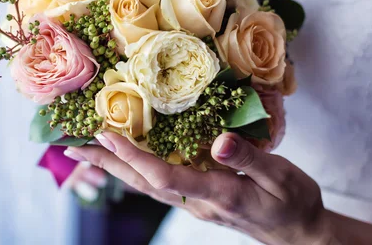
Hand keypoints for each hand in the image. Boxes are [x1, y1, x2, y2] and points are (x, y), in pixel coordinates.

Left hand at [64, 132, 331, 244]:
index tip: (105, 136)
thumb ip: (250, 158)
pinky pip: (158, 186)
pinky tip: (126, 164)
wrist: (299, 234)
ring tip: (89, 153)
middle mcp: (197, 202)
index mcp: (217, 193)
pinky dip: (135, 172)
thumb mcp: (283, 177)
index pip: (163, 175)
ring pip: (146, 186)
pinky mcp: (199, 201)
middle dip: (106, 164)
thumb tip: (219, 141)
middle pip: (143, 183)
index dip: (132, 156)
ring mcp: (195, 204)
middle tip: (72, 147)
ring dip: (115, 169)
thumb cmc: (294, 203)